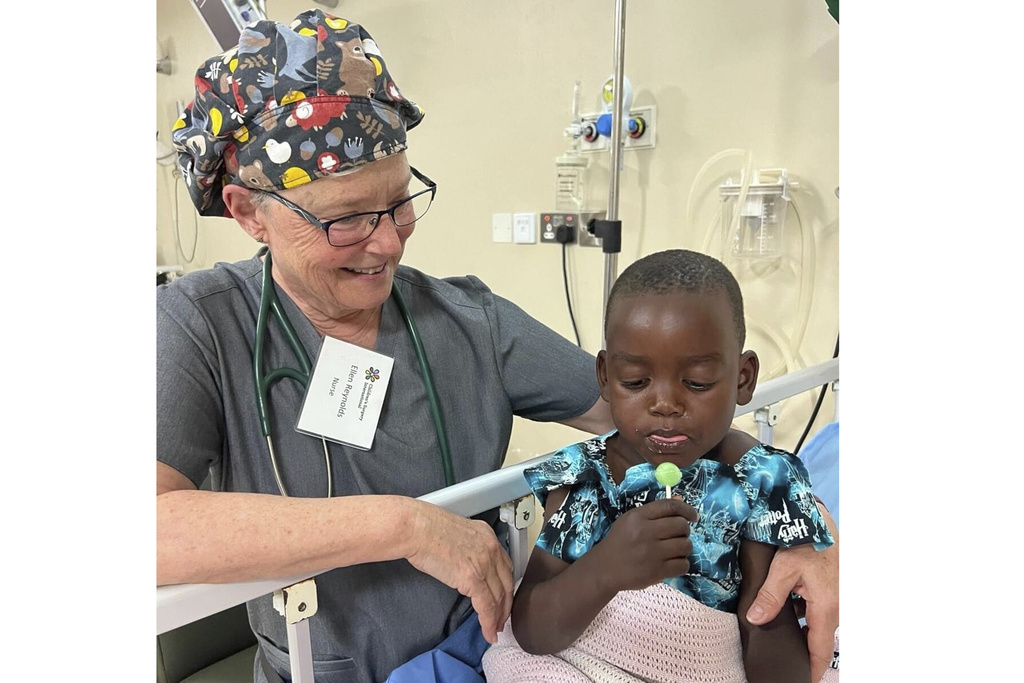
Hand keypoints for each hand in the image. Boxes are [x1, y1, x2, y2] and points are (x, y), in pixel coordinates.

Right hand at [403, 501, 513, 644]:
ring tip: (494, 630)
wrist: (416, 527)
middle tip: (502, 619)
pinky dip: (488, 623)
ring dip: (498, 617)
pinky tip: (488, 632)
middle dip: (506, 605)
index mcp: (487, 535)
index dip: (506, 586)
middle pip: (506, 583)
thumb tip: (465, 566)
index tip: (503, 598)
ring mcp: (484, 563)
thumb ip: (467, 549)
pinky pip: (486, 606)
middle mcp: (490, 548)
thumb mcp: (456, 534)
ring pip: (499, 598)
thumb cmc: (425, 528)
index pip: (505, 566)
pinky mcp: (472, 578)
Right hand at [595, 498, 697, 592]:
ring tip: (675, 550)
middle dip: (685, 530)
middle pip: (681, 526)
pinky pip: (683, 565)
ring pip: (685, 545)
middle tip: (678, 536)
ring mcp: (652, 553)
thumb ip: (655, 511)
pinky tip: (674, 563)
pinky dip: (682, 564)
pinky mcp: (657, 572)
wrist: (605, 568)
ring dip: (684, 547)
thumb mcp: (631, 520)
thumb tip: (680, 500)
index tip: (693, 516)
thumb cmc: (619, 541)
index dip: (686, 509)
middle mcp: (646, 532)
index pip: (669, 506)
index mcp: (638, 517)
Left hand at [746, 503, 838, 682]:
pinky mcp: (832, 589)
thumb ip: (770, 596)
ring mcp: (836, 598)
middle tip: (784, 655)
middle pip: (819, 639)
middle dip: (803, 649)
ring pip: (817, 623)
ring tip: (782, 632)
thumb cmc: (805, 542)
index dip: (813, 669)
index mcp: (827, 608)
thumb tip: (756, 620)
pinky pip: (818, 610)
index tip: (804, 680)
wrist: (819, 521)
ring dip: (802, 628)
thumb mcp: (784, 569)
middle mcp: (837, 607)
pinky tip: (788, 606)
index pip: (820, 650)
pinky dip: (804, 613)